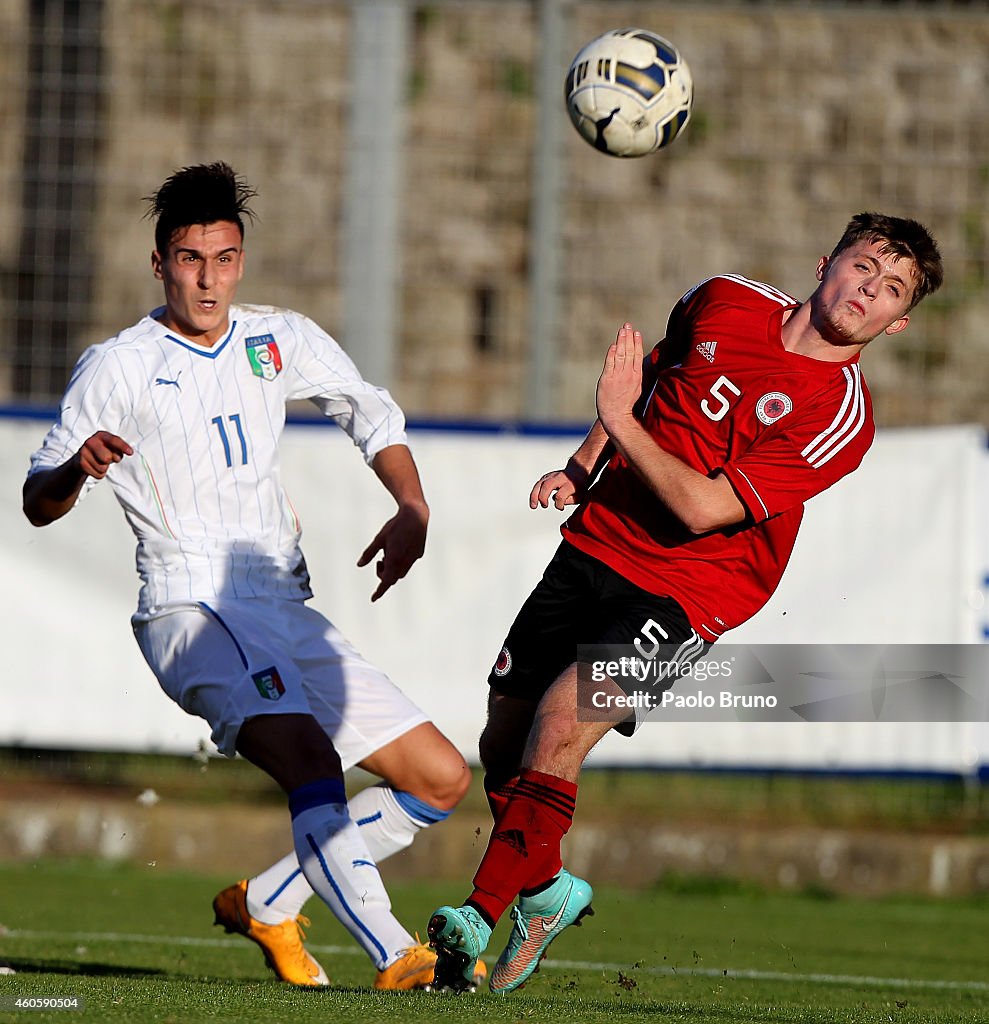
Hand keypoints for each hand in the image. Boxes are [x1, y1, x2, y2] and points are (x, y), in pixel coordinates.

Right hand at [75, 431, 133, 479]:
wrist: (83, 458)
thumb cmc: (103, 451)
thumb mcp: (112, 447)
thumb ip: (119, 449)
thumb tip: (124, 454)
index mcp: (101, 435)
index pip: (113, 440)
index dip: (122, 446)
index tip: (131, 452)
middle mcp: (90, 441)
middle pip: (107, 458)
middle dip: (110, 460)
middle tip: (107, 458)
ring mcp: (83, 452)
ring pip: (103, 468)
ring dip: (104, 468)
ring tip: (100, 462)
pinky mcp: (80, 463)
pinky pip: (98, 475)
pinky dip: (100, 474)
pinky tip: (94, 467)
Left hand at [357, 501, 427, 601]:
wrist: (415, 514)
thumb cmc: (395, 526)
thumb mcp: (379, 539)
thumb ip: (369, 553)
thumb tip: (359, 565)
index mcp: (394, 560)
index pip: (385, 581)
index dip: (379, 591)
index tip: (373, 598)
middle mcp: (405, 562)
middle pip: (393, 578)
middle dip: (384, 574)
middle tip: (379, 561)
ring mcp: (413, 558)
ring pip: (402, 572)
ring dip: (393, 569)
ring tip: (388, 554)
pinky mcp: (419, 553)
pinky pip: (409, 563)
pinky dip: (401, 561)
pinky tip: (399, 548)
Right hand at [529, 459, 590, 509]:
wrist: (578, 470)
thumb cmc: (579, 484)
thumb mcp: (581, 495)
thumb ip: (570, 501)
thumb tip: (558, 503)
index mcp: (570, 484)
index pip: (560, 495)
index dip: (558, 504)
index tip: (561, 508)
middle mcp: (560, 478)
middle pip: (547, 486)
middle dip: (542, 497)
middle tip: (544, 506)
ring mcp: (552, 476)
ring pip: (540, 483)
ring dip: (534, 495)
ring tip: (533, 506)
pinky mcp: (547, 476)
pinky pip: (538, 484)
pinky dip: (535, 492)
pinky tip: (535, 500)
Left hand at [596, 322, 642, 437]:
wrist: (617, 416)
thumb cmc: (625, 404)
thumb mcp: (636, 388)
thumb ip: (635, 375)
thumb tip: (636, 365)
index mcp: (637, 376)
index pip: (637, 355)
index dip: (637, 343)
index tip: (637, 332)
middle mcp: (628, 374)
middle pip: (629, 352)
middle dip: (628, 337)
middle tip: (627, 325)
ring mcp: (618, 376)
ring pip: (620, 355)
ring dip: (621, 341)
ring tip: (622, 330)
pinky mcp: (607, 379)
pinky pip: (610, 364)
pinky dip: (611, 353)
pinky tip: (613, 345)